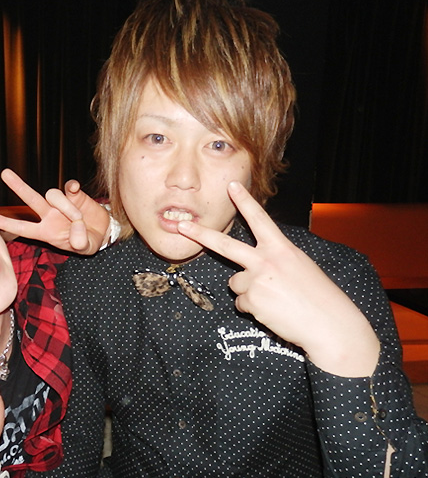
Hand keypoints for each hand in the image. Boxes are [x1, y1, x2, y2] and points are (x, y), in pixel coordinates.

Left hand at [0, 168, 110, 254]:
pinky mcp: (74, 194)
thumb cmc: (89, 242)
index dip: (6, 223)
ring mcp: (61, 203)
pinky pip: (68, 187)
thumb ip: (81, 242)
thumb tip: (77, 227)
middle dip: (18, 186)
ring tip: (79, 219)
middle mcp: (50, 215)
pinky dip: (71, 187)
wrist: (105, 231)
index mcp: (46, 232)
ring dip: (66, 207)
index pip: (22, 227)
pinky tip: (75, 189)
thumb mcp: (85, 248)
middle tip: (4, 173)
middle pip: (31, 199)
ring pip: (53, 196)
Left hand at [176, 181, 379, 376]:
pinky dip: (254, 309)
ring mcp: (257, 280)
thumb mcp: (301, 267)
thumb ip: (275, 260)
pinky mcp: (252, 301)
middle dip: (201, 235)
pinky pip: (242, 304)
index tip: (231, 186)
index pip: (260, 220)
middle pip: (225, 246)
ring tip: (275, 300)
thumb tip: (254, 268)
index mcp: (282, 248)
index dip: (245, 201)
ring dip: (249, 292)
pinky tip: (274, 312)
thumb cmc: (320, 298)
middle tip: (182, 226)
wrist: (331, 325)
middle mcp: (266, 260)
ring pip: (235, 283)